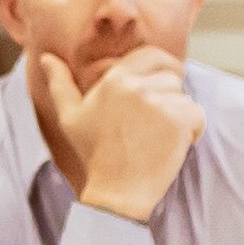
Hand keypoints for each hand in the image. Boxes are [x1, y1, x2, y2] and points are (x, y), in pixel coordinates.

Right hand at [43, 48, 203, 222]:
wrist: (117, 190)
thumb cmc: (94, 153)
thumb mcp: (69, 115)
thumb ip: (60, 82)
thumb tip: (46, 58)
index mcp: (113, 79)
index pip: (152, 54)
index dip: (162, 67)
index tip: (162, 84)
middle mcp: (137, 86)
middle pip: (173, 75)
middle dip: (171, 93)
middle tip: (158, 118)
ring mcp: (159, 103)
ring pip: (186, 96)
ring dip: (181, 113)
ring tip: (161, 134)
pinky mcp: (179, 121)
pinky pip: (197, 114)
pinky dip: (193, 129)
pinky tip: (175, 143)